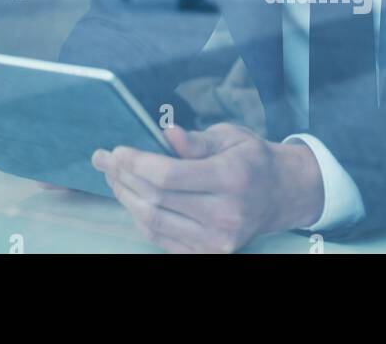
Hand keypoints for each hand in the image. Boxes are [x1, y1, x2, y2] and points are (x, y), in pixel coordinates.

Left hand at [92, 123, 323, 252]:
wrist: (281, 194)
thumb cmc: (251, 160)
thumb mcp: (231, 137)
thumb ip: (196, 140)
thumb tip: (167, 133)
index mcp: (232, 179)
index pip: (169, 176)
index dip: (135, 164)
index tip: (117, 151)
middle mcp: (226, 214)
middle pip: (156, 199)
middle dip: (123, 177)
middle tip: (105, 160)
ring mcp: (217, 240)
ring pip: (152, 221)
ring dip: (126, 197)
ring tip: (114, 177)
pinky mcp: (208, 253)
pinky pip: (160, 237)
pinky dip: (140, 217)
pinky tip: (131, 198)